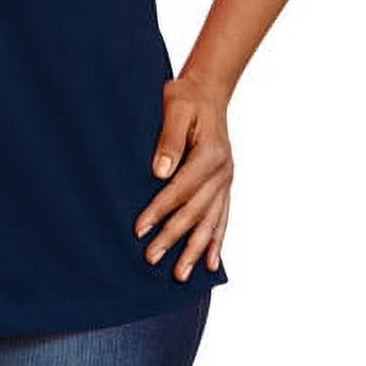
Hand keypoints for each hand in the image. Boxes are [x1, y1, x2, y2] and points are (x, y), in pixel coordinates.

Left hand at [133, 73, 233, 280]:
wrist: (208, 90)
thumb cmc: (185, 96)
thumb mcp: (174, 107)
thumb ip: (168, 139)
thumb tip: (159, 172)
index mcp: (210, 154)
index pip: (180, 190)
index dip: (159, 210)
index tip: (139, 229)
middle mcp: (222, 171)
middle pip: (195, 211)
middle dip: (172, 237)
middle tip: (150, 258)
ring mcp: (226, 179)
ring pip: (211, 221)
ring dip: (194, 249)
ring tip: (180, 275)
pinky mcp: (224, 183)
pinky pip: (223, 216)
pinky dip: (216, 241)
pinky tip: (210, 262)